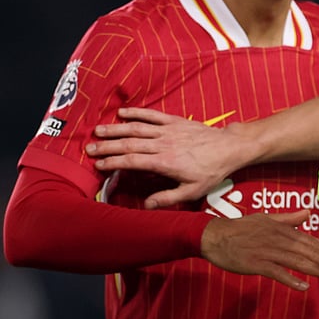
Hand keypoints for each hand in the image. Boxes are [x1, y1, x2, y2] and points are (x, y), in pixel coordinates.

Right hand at [87, 107, 256, 208]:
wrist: (229, 148)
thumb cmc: (211, 171)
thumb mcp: (192, 191)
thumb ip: (168, 198)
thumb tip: (146, 205)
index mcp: (165, 162)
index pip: (132, 161)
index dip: (113, 163)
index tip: (98, 165)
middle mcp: (163, 144)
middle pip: (129, 144)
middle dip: (107, 147)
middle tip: (89, 149)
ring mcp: (168, 130)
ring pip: (137, 128)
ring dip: (116, 129)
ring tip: (98, 131)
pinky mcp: (175, 121)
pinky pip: (152, 115)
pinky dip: (137, 112)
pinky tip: (122, 113)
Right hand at [200, 210, 318, 289]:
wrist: (214, 236)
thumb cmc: (240, 228)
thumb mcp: (266, 219)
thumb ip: (288, 219)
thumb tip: (308, 213)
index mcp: (282, 229)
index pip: (309, 240)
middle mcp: (278, 239)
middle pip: (307, 251)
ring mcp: (268, 252)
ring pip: (296, 262)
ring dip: (315, 270)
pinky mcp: (257, 264)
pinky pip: (277, 273)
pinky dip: (290, 279)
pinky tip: (303, 287)